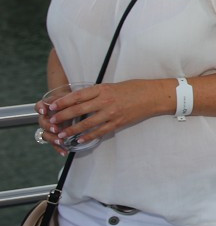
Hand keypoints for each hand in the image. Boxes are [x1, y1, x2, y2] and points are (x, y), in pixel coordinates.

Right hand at [34, 102, 67, 155]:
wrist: (72, 106)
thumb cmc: (68, 101)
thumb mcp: (67, 97)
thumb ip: (63, 100)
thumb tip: (62, 102)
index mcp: (46, 107)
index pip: (39, 106)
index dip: (40, 108)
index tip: (44, 111)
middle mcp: (45, 118)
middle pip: (42, 123)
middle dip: (49, 127)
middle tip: (56, 129)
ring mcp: (49, 128)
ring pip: (46, 135)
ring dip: (53, 139)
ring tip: (61, 141)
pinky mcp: (55, 135)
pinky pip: (54, 143)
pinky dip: (59, 148)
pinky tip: (64, 152)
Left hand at [44, 80, 166, 146]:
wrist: (154, 96)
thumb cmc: (136, 88)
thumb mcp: (114, 85)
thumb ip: (99, 92)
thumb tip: (82, 99)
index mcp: (104, 88)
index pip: (78, 96)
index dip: (63, 102)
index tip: (52, 106)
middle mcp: (106, 101)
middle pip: (79, 110)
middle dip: (62, 116)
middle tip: (51, 122)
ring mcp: (112, 113)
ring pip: (86, 123)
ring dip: (72, 130)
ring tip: (61, 135)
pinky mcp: (118, 122)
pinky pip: (100, 131)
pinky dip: (88, 136)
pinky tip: (79, 139)